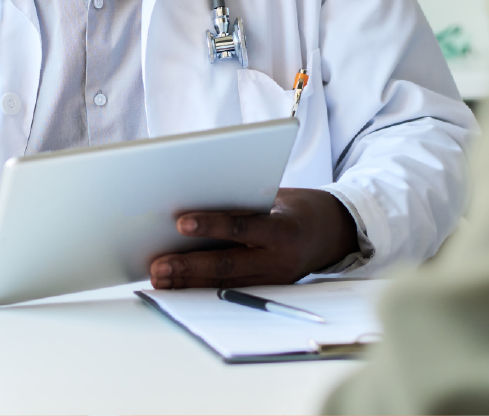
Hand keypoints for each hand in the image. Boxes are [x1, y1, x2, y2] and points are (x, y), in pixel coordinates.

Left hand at [149, 188, 360, 288]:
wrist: (331, 233)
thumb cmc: (294, 208)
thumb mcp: (274, 198)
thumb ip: (240, 205)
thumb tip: (193, 210)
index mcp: (284, 230)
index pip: (242, 227)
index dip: (211, 225)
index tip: (180, 223)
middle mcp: (280, 260)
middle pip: (228, 265)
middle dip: (189, 266)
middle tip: (158, 265)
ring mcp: (273, 280)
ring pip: (225, 284)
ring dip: (188, 282)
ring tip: (160, 278)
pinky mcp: (266, 290)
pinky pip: (230, 290)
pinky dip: (201, 288)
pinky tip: (177, 286)